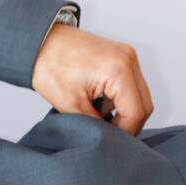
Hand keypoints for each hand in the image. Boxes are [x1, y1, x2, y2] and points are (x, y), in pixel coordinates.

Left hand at [31, 24, 153, 134]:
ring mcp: (127, 56)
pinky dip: (118, 99)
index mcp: (118, 71)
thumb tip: (108, 136)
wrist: (41, 42)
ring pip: (138, 95)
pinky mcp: (121, 57)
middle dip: (128, 124)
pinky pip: (130, 84)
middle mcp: (129, 60)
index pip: (136, 112)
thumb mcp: (71, 104)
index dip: (126, 132)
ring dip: (123, 111)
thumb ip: (95, 122)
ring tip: (99, 119)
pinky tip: (99, 105)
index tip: (111, 142)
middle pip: (144, 104)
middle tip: (108, 136)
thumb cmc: (50, 67)